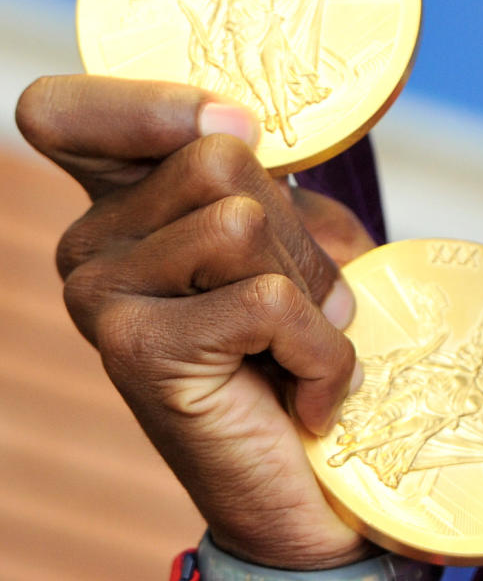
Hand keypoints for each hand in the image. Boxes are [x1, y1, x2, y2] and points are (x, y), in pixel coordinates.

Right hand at [16, 75, 375, 571]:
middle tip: (300, 298)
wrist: (311, 481)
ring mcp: (100, 298)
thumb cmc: (304, 341)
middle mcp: (89, 244)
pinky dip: (322, 349)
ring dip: (313, 286)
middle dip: (296, 226)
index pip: (62, 110)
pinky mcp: (137, 354)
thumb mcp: (296, 235)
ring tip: (302, 341)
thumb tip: (231, 123)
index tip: (228, 123)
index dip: (147, 99)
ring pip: (245, 219)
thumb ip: (265, 171)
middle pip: (217, 154)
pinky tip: (310, 395)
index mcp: (120, 200)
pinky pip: (267, 302)